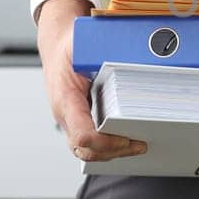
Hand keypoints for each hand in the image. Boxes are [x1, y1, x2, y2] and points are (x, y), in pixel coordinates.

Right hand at [37, 0, 145, 161]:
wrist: (56, 50)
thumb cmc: (70, 48)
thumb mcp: (85, 45)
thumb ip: (106, 54)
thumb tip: (138, 58)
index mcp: (65, 99)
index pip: (82, 135)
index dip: (105, 143)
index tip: (127, 139)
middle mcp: (64, 115)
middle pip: (85, 150)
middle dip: (114, 152)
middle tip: (141, 145)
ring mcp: (69, 121)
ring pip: (86, 151)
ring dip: (112, 153)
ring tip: (138, 145)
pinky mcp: (76, 121)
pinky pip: (89, 144)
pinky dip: (107, 147)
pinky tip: (126, 142)